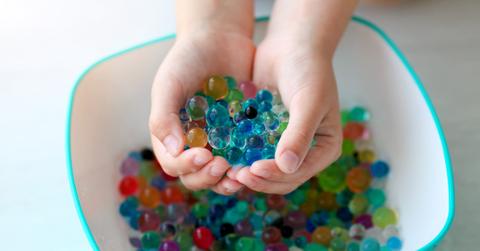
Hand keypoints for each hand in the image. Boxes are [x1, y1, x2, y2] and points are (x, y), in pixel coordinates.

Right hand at [149, 24, 254, 194]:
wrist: (218, 38)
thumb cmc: (187, 59)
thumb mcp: (169, 85)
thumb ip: (163, 118)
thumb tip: (174, 151)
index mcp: (171, 135)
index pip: (174, 163)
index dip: (187, 166)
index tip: (204, 155)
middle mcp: (193, 144)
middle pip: (197, 176)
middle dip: (208, 177)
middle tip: (223, 166)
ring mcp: (217, 142)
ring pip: (221, 173)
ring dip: (228, 179)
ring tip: (239, 172)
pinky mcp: (240, 135)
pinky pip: (243, 156)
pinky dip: (248, 163)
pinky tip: (257, 160)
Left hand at [228, 30, 342, 193]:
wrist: (292, 44)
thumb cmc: (308, 70)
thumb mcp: (309, 102)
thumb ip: (299, 135)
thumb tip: (287, 167)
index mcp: (325, 148)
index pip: (299, 173)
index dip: (276, 176)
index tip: (253, 170)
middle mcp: (306, 150)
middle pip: (281, 177)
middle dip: (259, 179)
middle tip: (235, 175)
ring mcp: (285, 143)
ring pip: (265, 168)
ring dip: (247, 172)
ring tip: (227, 170)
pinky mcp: (266, 134)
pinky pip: (253, 151)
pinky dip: (240, 156)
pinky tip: (223, 154)